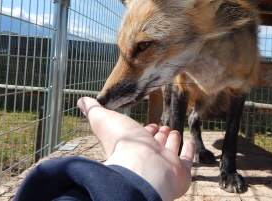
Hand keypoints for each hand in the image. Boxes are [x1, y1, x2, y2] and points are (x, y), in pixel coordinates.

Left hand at [77, 97, 194, 200]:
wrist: (142, 167)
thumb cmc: (122, 144)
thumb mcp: (103, 119)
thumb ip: (94, 110)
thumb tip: (82, 101)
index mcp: (131, 145)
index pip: (139, 137)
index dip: (144, 131)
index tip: (148, 124)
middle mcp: (147, 156)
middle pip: (154, 144)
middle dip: (158, 135)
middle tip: (162, 127)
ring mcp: (165, 164)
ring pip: (169, 150)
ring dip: (171, 140)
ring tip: (173, 131)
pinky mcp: (180, 171)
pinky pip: (186, 159)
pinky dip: (188, 151)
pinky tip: (189, 142)